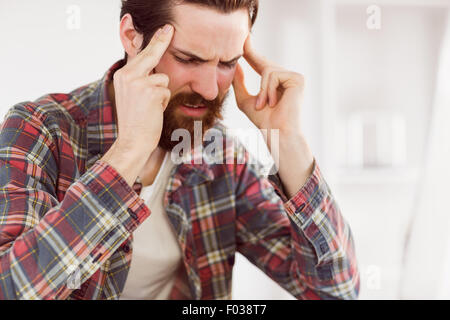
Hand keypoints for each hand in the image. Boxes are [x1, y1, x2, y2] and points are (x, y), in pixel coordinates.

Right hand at [113, 24, 173, 155]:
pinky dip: (164, 102)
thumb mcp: (131, 95)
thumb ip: (139, 79)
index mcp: (122, 75)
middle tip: (169, 28)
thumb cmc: (135, 121)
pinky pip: (167, 91)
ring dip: (162, 93)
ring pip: (163, 78)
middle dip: (162, 42)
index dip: (153, 42)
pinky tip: (154, 111)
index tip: (164, 30)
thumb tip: (154, 66)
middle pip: (151, 55)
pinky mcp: (151, 91)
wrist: (132, 140)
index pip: (140, 55)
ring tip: (151, 107)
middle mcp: (128, 75)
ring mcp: (139, 82)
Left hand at [232, 36, 304, 136]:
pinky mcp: (298, 79)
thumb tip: (234, 66)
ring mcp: (294, 77)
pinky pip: (274, 75)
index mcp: (276, 83)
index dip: (252, 54)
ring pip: (268, 70)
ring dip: (262, 90)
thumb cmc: (264, 121)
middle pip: (265, 63)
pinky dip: (268, 90)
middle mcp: (287, 78)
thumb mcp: (246, 100)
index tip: (244, 40)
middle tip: (245, 41)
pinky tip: (273, 103)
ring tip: (263, 106)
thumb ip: (239, 84)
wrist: (277, 133)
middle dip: (252, 56)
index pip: (262, 65)